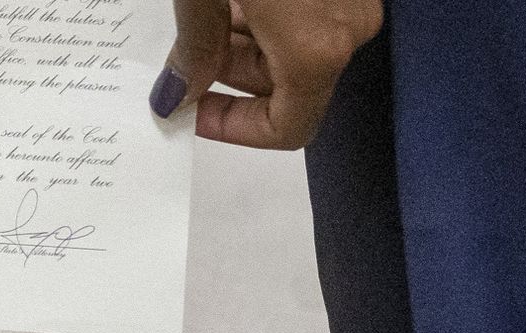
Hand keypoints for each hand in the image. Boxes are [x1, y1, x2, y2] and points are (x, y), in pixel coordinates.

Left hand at [148, 0, 382, 150]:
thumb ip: (194, 45)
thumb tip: (176, 91)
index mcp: (316, 48)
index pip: (287, 128)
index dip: (233, 128)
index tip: (192, 110)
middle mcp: (348, 26)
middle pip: (288, 84)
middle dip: (228, 74)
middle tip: (184, 51)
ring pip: (298, 44)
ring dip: (244, 40)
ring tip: (204, 10)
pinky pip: (310, 11)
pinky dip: (271, 13)